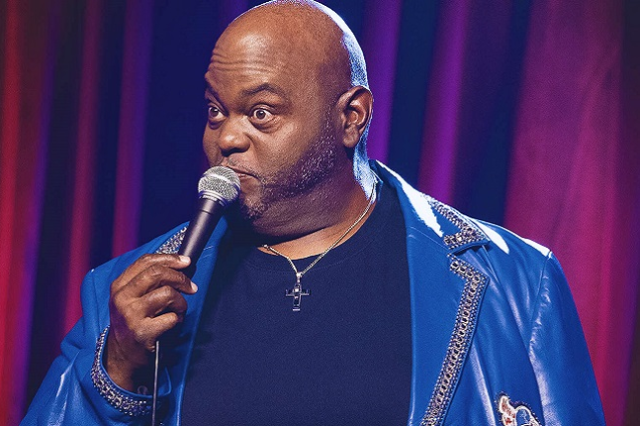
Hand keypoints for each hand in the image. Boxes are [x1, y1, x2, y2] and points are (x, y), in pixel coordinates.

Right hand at [105, 254, 196, 390]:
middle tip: (191, 287)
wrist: (122, 356)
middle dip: (180, 278)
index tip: (186, 262)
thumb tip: (180, 265)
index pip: (146, 261)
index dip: (170, 259)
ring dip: (181, 302)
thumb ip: (149, 281)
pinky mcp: (142, 332)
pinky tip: (172, 324)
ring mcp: (131, 315)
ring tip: (178, 310)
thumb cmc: (133, 323)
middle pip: (157, 273)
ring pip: (168, 294)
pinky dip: (178, 320)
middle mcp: (122, 298)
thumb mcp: (132, 298)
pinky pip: (172, 318)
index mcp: (119, 286)